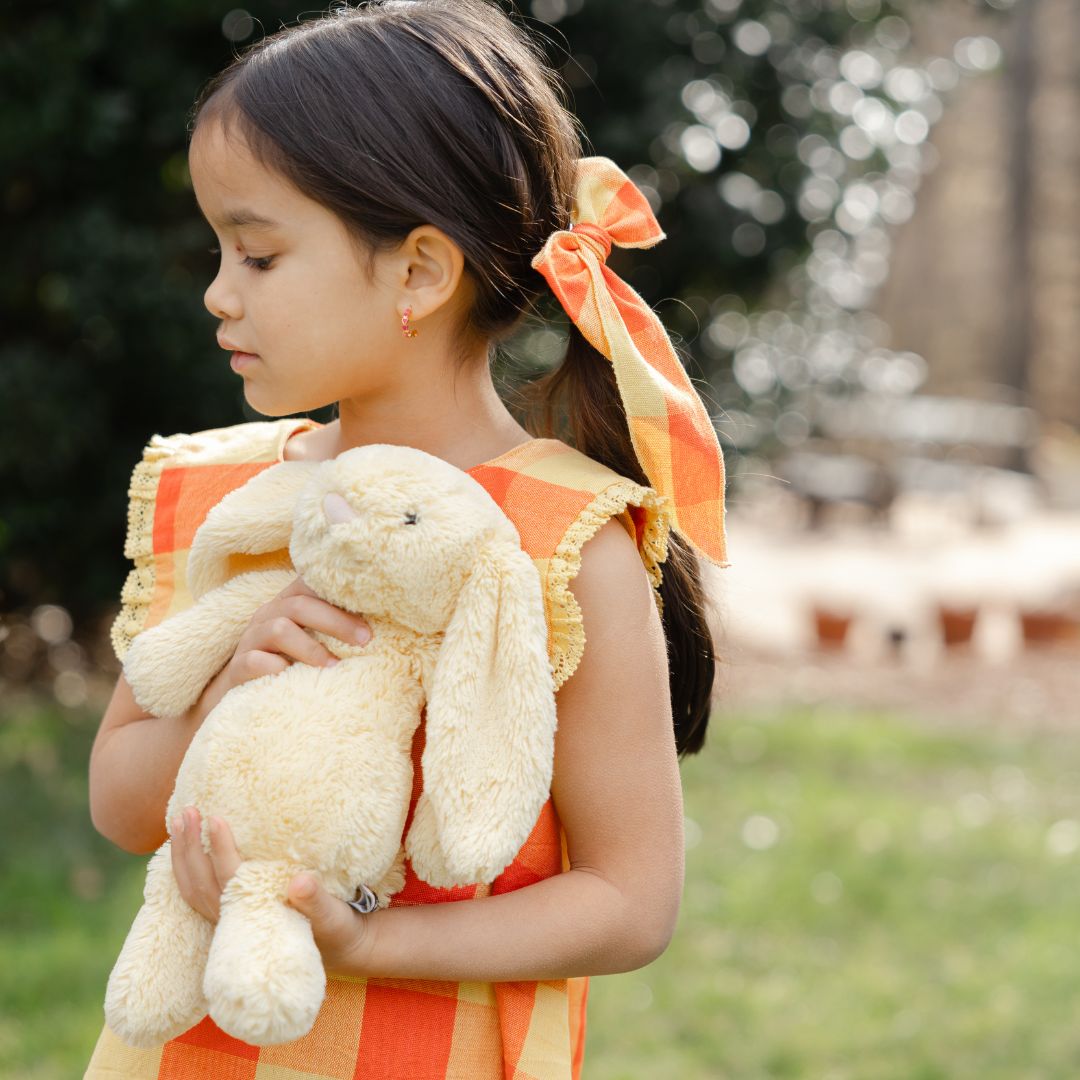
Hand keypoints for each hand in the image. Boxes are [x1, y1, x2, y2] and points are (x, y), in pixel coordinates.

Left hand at [169, 807, 374, 975]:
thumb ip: (315, 900)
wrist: (334, 945)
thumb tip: (300, 882)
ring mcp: (228, 920)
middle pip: (201, 883)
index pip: (230, 880)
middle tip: (188, 810)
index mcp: (258, 916)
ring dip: (182, 854)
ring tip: (179, 820)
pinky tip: (184, 842)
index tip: (216, 818)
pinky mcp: (228, 914)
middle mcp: (236, 921)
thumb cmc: (333, 926)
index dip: (221, 849)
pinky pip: (196, 891)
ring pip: (193, 888)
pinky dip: (185, 867)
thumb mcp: (332, 915)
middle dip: (191, 846)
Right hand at [222, 576, 371, 694]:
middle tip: (365, 639)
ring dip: (310, 647)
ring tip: (334, 665)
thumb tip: (380, 627)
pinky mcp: (238, 667)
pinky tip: (291, 677)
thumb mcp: (311, 639)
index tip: (372, 600)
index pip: (310, 583)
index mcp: (288, 603)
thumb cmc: (289, 661)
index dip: (338, 587)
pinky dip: (275, 668)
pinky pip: (254, 661)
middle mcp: (268, 615)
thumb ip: (335, 629)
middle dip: (336, 621)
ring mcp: (251, 639)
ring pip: (278, 629)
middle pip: (300, 605)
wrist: (242, 689)